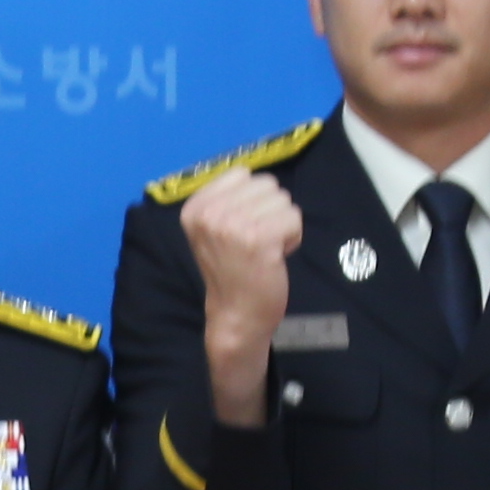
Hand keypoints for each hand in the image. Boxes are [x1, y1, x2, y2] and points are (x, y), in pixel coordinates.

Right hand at [182, 169, 303, 416]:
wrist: (236, 315)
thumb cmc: (231, 271)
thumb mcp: (215, 228)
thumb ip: (229, 199)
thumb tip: (258, 176)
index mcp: (195, 207)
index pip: (243, 175)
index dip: (252, 200)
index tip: (241, 228)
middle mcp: (209, 213)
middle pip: (267, 185)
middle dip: (270, 211)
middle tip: (255, 243)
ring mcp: (232, 225)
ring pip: (283, 201)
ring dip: (282, 225)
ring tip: (265, 250)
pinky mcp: (258, 239)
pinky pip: (294, 218)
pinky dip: (292, 238)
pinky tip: (275, 257)